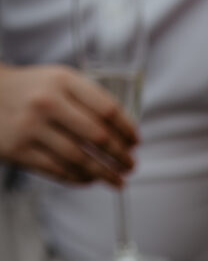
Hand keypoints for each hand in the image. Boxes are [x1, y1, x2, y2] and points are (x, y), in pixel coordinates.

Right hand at [0, 63, 137, 186]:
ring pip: (80, 159)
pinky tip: (91, 180)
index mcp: (62, 80)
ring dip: (105, 173)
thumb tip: (124, 134)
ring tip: (118, 180)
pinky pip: (58, 170)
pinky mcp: (20, 151)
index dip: (127, 130)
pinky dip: (80, 179)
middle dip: (120, 155)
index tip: (136, 142)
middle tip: (131, 165)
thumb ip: (88, 99)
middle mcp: (47, 103)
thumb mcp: (58, 81)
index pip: (107, 109)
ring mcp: (31, 128)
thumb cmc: (32, 90)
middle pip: (97, 137)